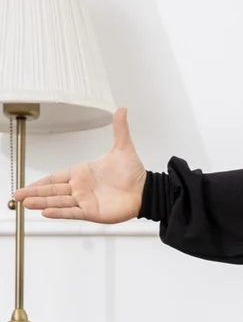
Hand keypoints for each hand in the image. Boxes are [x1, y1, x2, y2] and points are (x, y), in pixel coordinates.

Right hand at [11, 105, 146, 224]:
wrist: (145, 190)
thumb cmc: (133, 173)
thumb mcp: (123, 148)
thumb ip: (119, 129)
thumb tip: (121, 109)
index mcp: (82, 173)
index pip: (56, 177)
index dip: (41, 182)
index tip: (27, 186)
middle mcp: (81, 188)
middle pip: (53, 190)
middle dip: (34, 193)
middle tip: (17, 196)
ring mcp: (86, 200)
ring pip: (59, 201)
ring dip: (42, 202)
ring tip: (26, 204)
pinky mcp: (93, 212)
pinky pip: (73, 212)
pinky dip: (60, 212)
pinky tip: (46, 212)